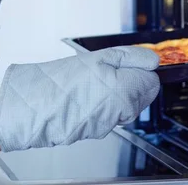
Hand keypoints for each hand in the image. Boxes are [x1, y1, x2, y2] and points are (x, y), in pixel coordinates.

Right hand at [0, 46, 159, 153]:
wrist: (34, 108)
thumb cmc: (61, 82)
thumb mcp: (98, 57)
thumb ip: (130, 57)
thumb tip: (152, 60)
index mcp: (124, 90)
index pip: (152, 81)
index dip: (142, 70)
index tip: (130, 64)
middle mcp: (121, 110)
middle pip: (143, 95)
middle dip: (133, 82)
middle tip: (111, 71)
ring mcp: (110, 123)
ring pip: (128, 106)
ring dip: (120, 93)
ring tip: (97, 82)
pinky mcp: (99, 131)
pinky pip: (113, 115)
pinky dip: (107, 105)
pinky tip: (91, 95)